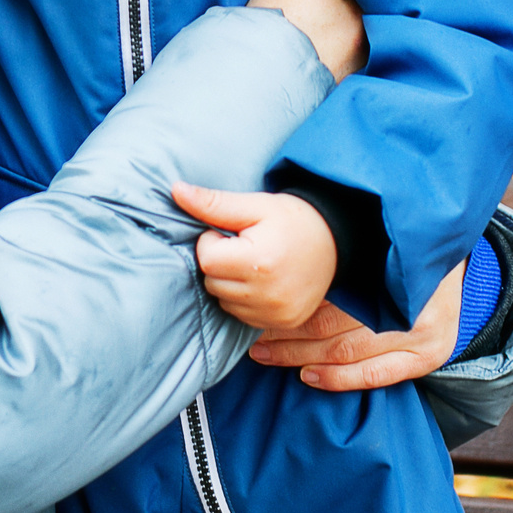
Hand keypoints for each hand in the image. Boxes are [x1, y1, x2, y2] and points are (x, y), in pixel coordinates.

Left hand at [169, 183, 337, 330]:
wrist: (337, 241)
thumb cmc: (293, 219)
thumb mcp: (255, 204)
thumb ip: (213, 202)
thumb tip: (175, 190)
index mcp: (260, 262)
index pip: (206, 259)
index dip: (213, 240)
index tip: (234, 232)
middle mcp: (268, 294)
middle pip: (212, 282)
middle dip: (220, 262)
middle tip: (245, 246)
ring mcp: (276, 313)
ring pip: (223, 300)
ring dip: (230, 282)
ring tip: (255, 263)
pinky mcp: (281, 323)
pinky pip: (241, 315)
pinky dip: (244, 298)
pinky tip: (263, 280)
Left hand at [246, 256, 465, 389]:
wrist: (455, 262)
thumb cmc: (401, 250)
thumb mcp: (375, 242)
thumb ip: (338, 255)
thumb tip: (283, 263)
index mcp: (391, 269)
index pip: (329, 293)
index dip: (290, 302)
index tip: (259, 303)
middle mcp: (409, 303)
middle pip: (333, 324)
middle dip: (287, 331)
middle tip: (252, 333)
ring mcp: (422, 334)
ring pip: (346, 351)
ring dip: (300, 355)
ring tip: (266, 353)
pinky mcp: (428, 356)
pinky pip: (374, 375)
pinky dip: (338, 379)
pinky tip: (307, 376)